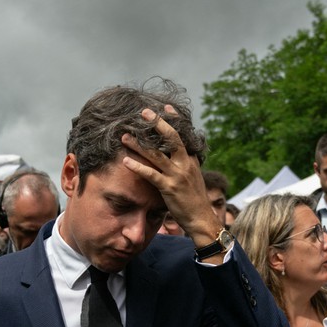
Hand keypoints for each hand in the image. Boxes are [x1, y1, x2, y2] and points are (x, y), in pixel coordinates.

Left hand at [120, 107, 221, 252]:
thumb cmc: (194, 199)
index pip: (183, 135)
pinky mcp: (169, 188)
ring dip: (139, 144)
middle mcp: (185, 164)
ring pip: (156, 155)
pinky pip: (151, 175)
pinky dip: (138, 167)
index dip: (175, 120)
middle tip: (144, 113)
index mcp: (190, 159)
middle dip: (157, 124)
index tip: (166, 107)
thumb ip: (185, 164)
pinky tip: (126, 161)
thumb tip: (179, 154)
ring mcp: (177, 175)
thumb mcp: (193, 177)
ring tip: (124, 136)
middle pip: (171, 138)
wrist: (201, 218)